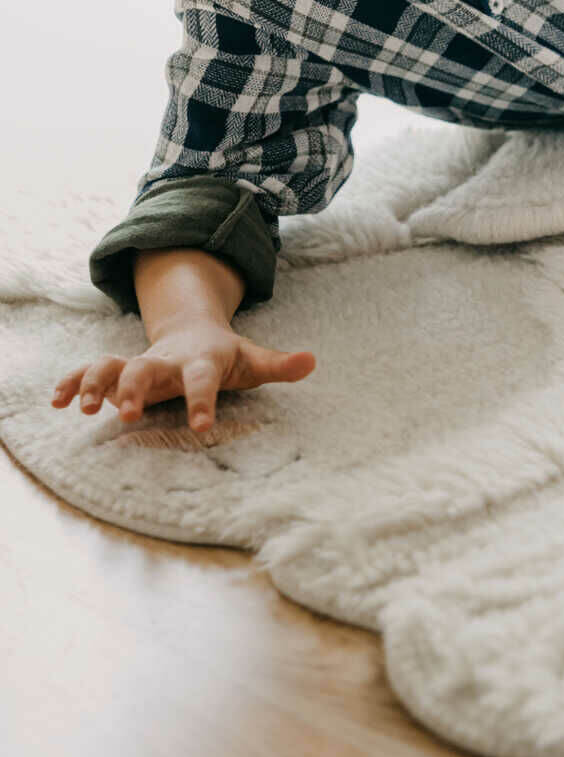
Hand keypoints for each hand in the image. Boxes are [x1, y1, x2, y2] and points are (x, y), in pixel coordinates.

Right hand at [51, 319, 315, 431]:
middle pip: (145, 368)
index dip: (203, 401)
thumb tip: (313, 362)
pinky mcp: (121, 369)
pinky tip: (56, 401)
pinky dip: (73, 382)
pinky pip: (92, 372)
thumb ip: (279, 364)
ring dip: (95, 384)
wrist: (192, 329)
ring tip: (80, 408)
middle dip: (133, 387)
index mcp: (201, 360)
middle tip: (125, 413)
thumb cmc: (225, 355)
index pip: (203, 380)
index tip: (202, 427)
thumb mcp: (253, 359)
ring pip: (111, 365)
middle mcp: (166, 361)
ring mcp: (140, 362)